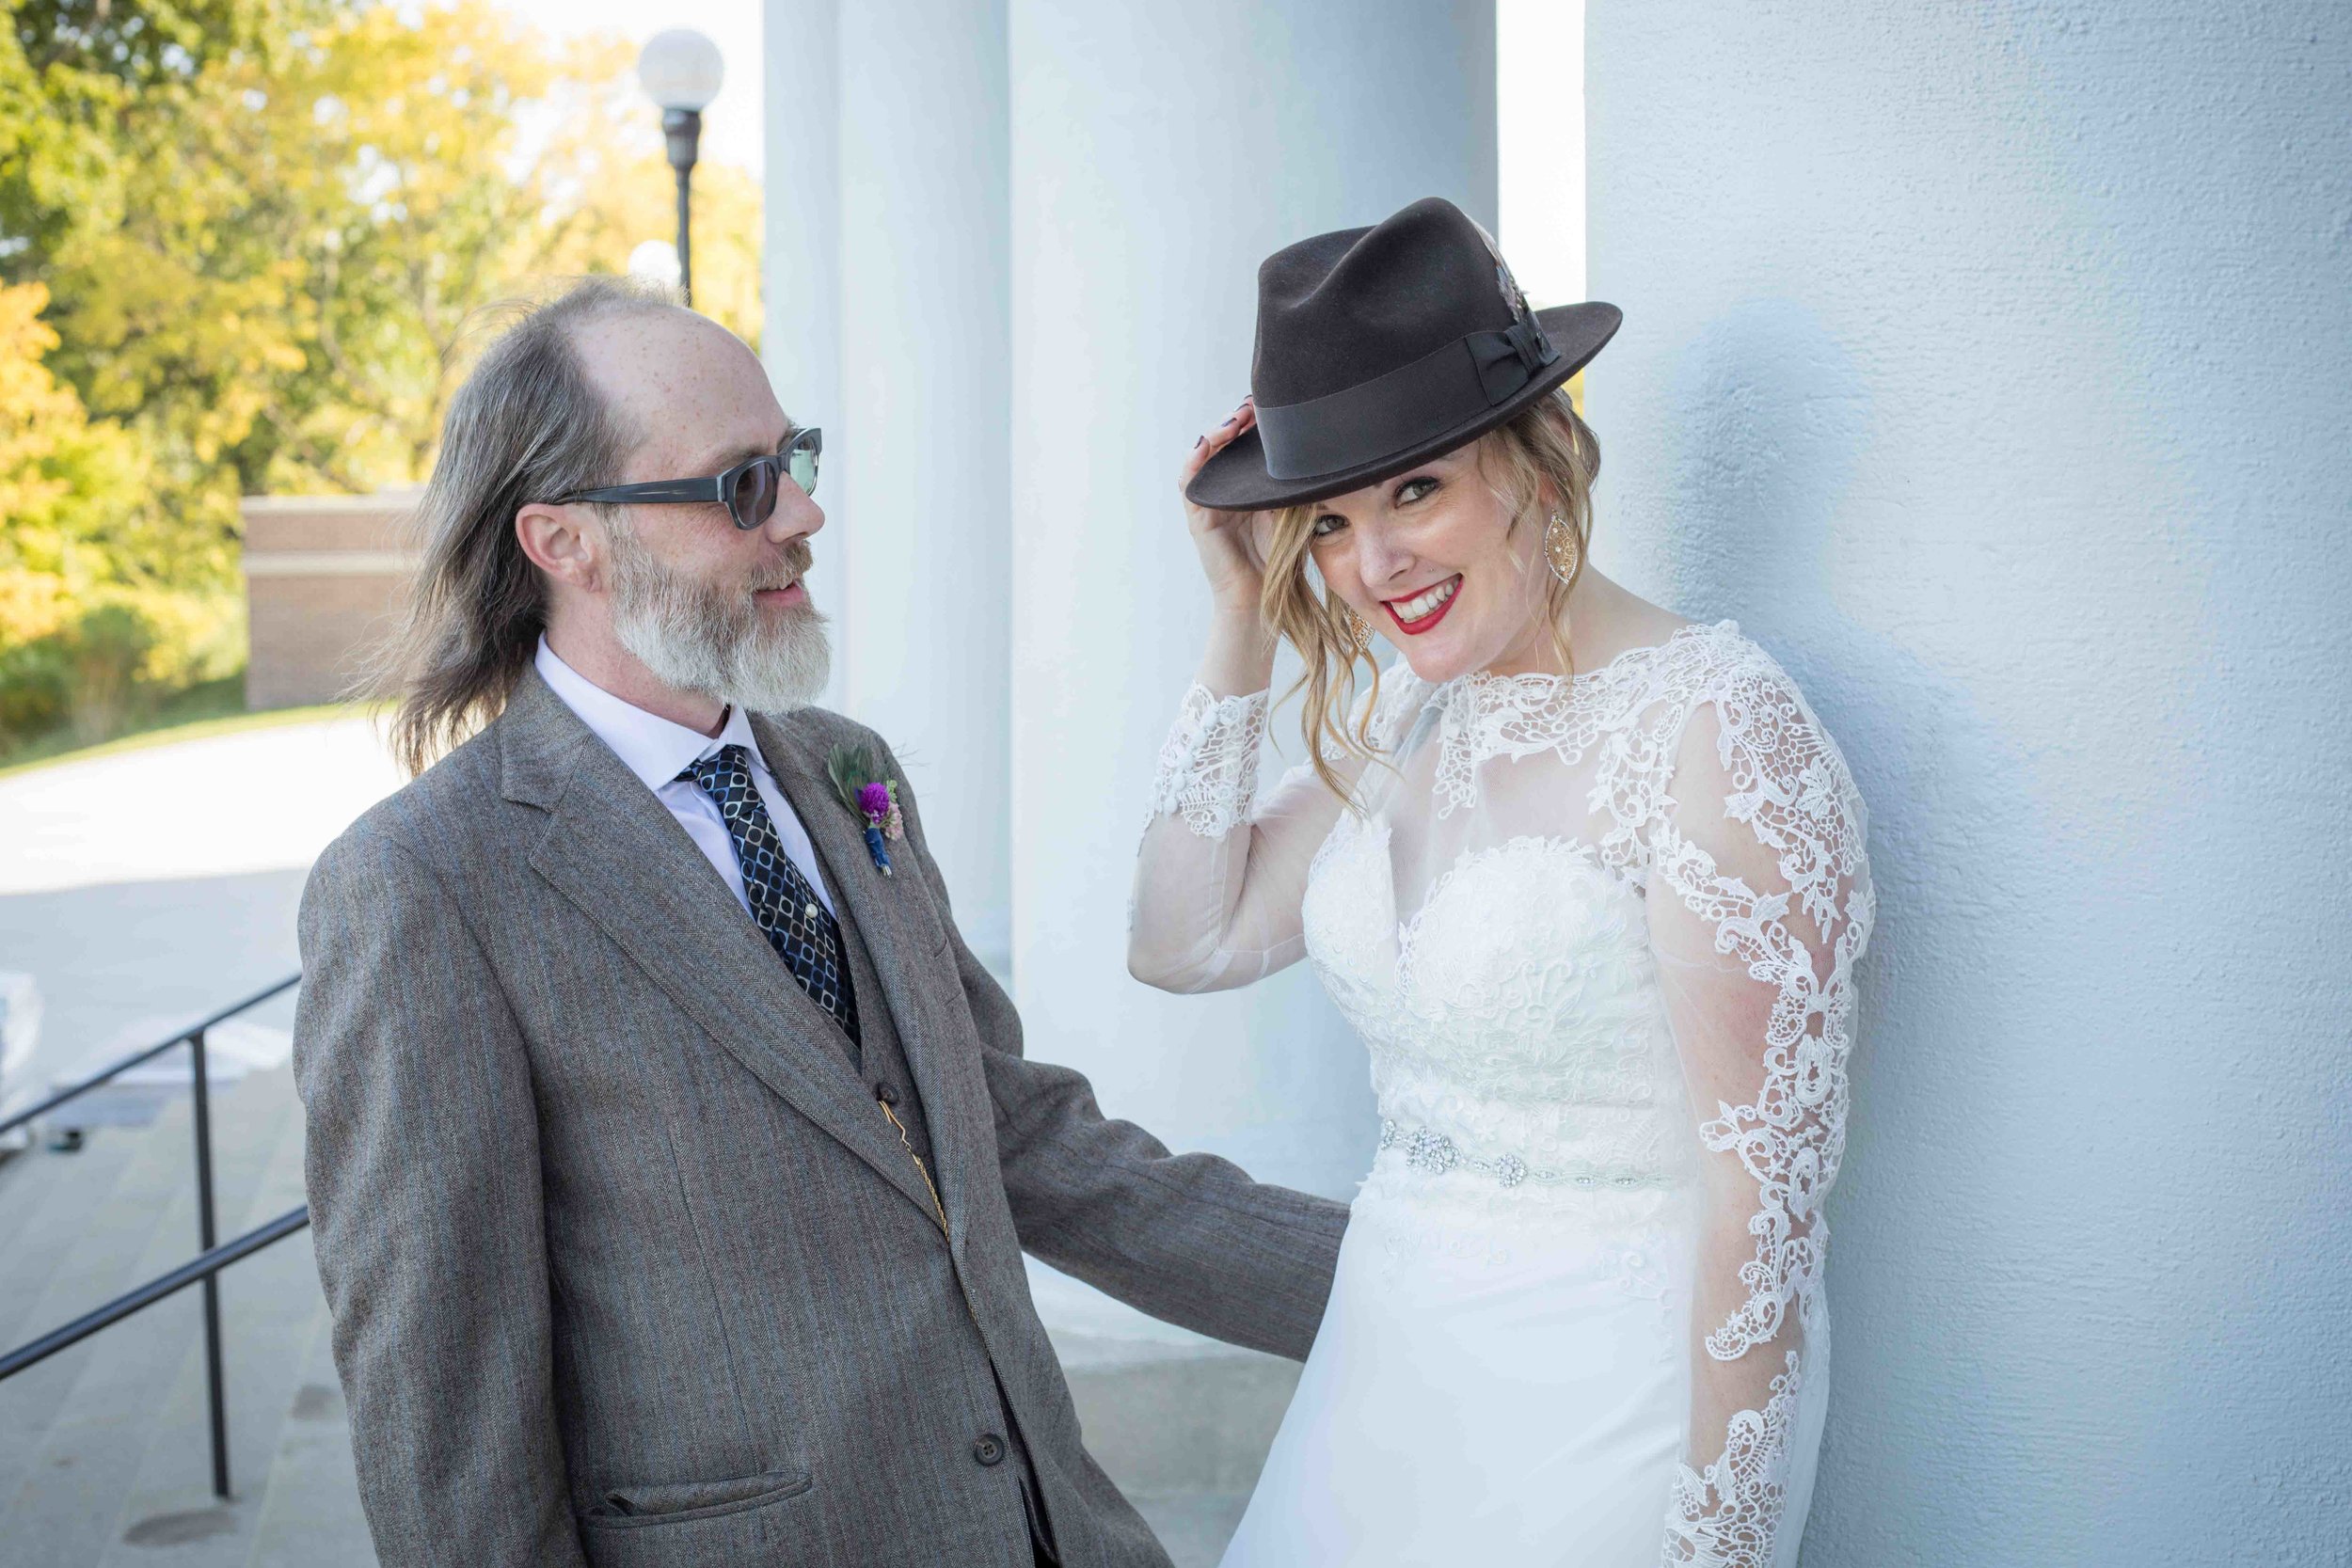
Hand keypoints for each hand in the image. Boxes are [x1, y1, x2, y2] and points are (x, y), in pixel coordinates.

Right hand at [1179, 396, 1271, 619]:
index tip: (1271, 409)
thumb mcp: (1292, 511)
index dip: (1254, 427)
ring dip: (1218, 434)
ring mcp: (1209, 503)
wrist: (1264, 597)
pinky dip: (1195, 460)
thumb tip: (1312, 450)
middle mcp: (1226, 493)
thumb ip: (1293, 484)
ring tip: (1235, 420)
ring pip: (1206, 458)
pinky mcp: (1198, 517)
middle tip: (1253, 406)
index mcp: (1247, 490)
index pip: (1245, 449)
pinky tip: (1208, 442)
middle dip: (1237, 422)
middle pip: (1224, 446)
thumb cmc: (1281, 560)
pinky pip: (1190, 482)